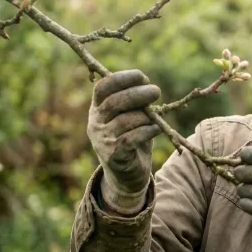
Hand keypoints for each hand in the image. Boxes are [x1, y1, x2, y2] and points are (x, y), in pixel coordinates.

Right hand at [87, 69, 161, 193]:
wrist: (125, 175)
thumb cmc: (130, 138)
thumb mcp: (129, 116)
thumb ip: (134, 102)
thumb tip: (147, 85)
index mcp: (97, 109)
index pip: (102, 87)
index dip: (121, 78)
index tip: (142, 76)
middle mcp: (95, 123)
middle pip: (114, 102)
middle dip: (138, 94)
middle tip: (156, 91)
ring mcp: (102, 140)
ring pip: (126, 120)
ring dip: (146, 116)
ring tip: (155, 118)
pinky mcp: (113, 156)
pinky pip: (133, 138)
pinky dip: (148, 131)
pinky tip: (156, 129)